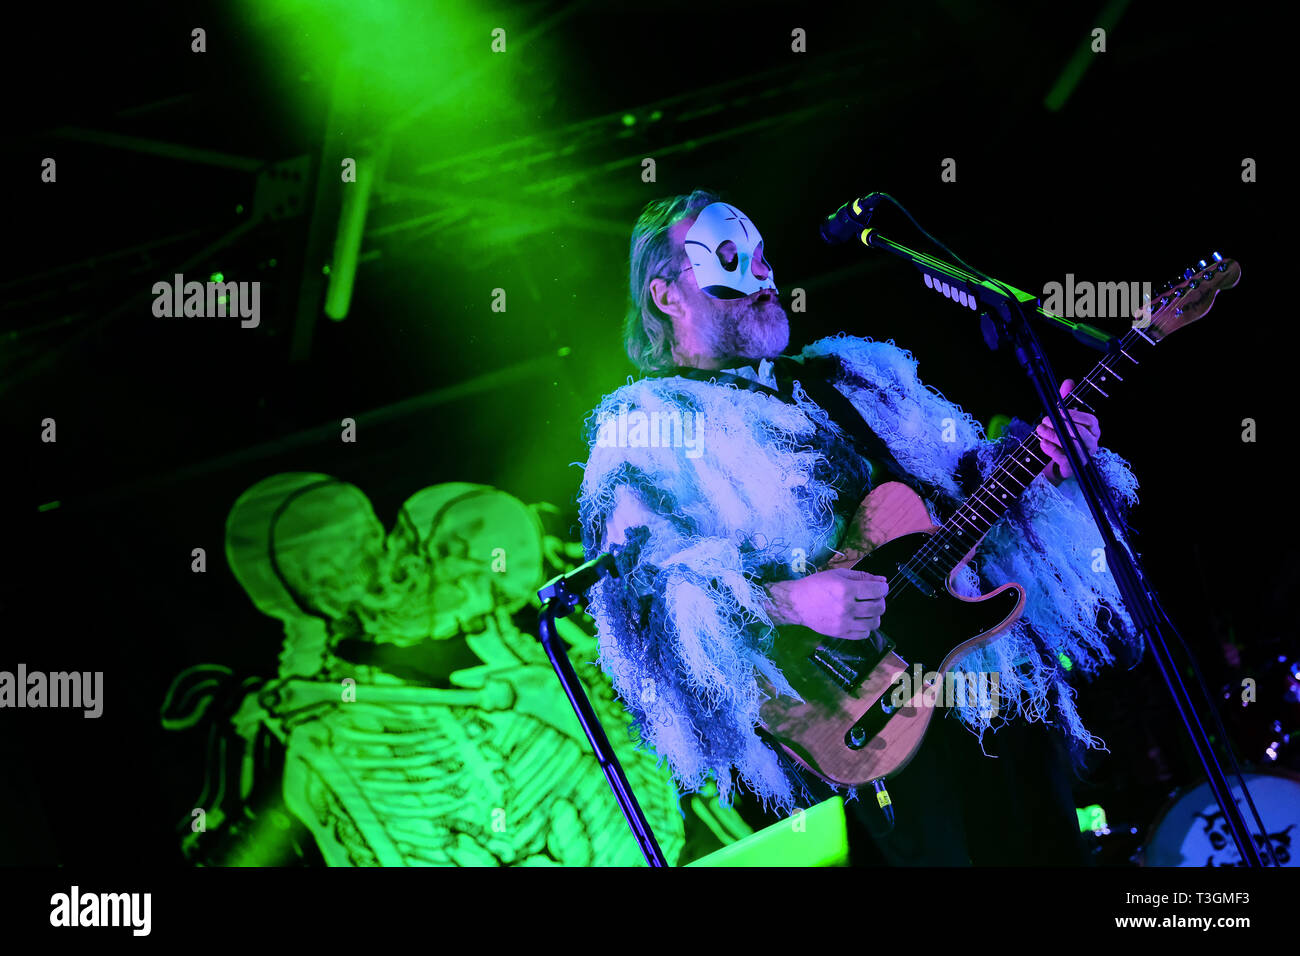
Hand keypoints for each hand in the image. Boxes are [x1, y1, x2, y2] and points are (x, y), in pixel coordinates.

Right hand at [764, 568, 887, 639]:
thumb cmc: (816, 585)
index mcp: (846, 589)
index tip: (880, 587)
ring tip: (867, 610)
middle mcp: (846, 607)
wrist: (796, 603)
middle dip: (881, 601)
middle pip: (878, 608)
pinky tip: (859, 620)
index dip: (883, 588)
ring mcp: (843, 623)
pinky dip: (866, 627)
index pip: (877, 590)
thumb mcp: (838, 574)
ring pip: (874, 623)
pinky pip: (864, 634)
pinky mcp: (840, 634)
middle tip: (874, 598)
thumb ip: (861, 576)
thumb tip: (883, 581)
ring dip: (875, 615)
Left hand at [1036, 379, 1099, 482]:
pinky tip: (1042, 442)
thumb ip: (1066, 400)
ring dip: (1053, 436)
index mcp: (1093, 430)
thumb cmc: (1061, 435)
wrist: (1054, 461)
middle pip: (1081, 433)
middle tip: (1044, 419)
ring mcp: (1083, 457)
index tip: (1058, 410)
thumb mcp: (1062, 416)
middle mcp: (1092, 444)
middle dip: (1061, 425)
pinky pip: (1064, 459)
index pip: (1090, 421)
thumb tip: (1068, 381)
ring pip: (1072, 446)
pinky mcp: (1072, 468)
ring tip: (1039, 429)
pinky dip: (1051, 450)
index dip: (1074, 415)